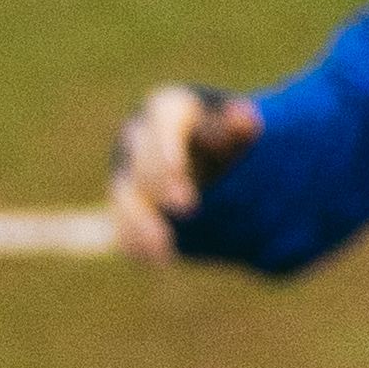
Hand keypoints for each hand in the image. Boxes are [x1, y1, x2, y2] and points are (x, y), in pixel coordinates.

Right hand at [105, 82, 259, 263]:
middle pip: (140, 160)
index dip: (165, 146)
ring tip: (165, 245)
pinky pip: (122, 223)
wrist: (213, 157)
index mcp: (167, 109)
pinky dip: (137, 241)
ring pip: (124, 195)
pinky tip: (159, 258)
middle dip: (160, 184)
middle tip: (187, 208)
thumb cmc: (227, 135)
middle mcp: (139, 138)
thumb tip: (246, 118)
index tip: (177, 171)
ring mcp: (128, 172)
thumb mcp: (239, 127)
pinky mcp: (127, 204)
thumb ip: (241, 126)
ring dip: (140, 221)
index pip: (162, 121)